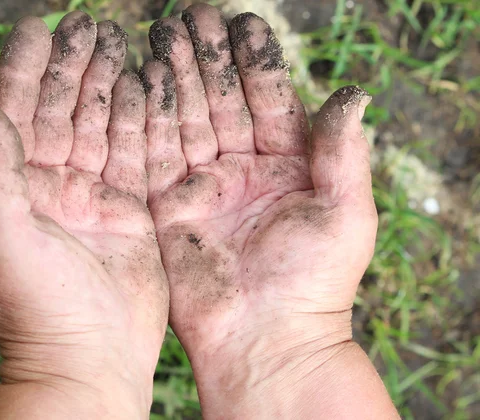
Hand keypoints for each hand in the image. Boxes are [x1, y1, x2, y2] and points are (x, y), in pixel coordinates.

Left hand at [0, 13, 166, 417]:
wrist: (89, 358)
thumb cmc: (37, 309)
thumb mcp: (2, 240)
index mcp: (16, 187)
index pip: (19, 111)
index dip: (27, 67)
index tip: (41, 25)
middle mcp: (53, 185)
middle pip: (64, 109)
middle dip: (75, 65)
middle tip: (92, 22)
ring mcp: (95, 195)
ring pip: (102, 124)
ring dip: (109, 82)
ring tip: (119, 40)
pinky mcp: (131, 209)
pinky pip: (137, 153)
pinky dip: (141, 119)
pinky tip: (145, 85)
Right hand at [142, 5, 389, 417]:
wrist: (266, 338)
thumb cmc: (315, 282)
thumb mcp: (347, 212)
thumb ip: (343, 151)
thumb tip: (354, 94)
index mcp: (287, 166)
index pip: (267, 100)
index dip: (254, 62)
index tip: (241, 22)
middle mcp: (241, 171)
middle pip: (221, 101)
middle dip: (206, 58)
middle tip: (191, 16)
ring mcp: (202, 187)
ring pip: (185, 119)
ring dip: (174, 77)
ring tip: (163, 33)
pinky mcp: (168, 207)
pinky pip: (154, 154)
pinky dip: (146, 118)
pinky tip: (140, 80)